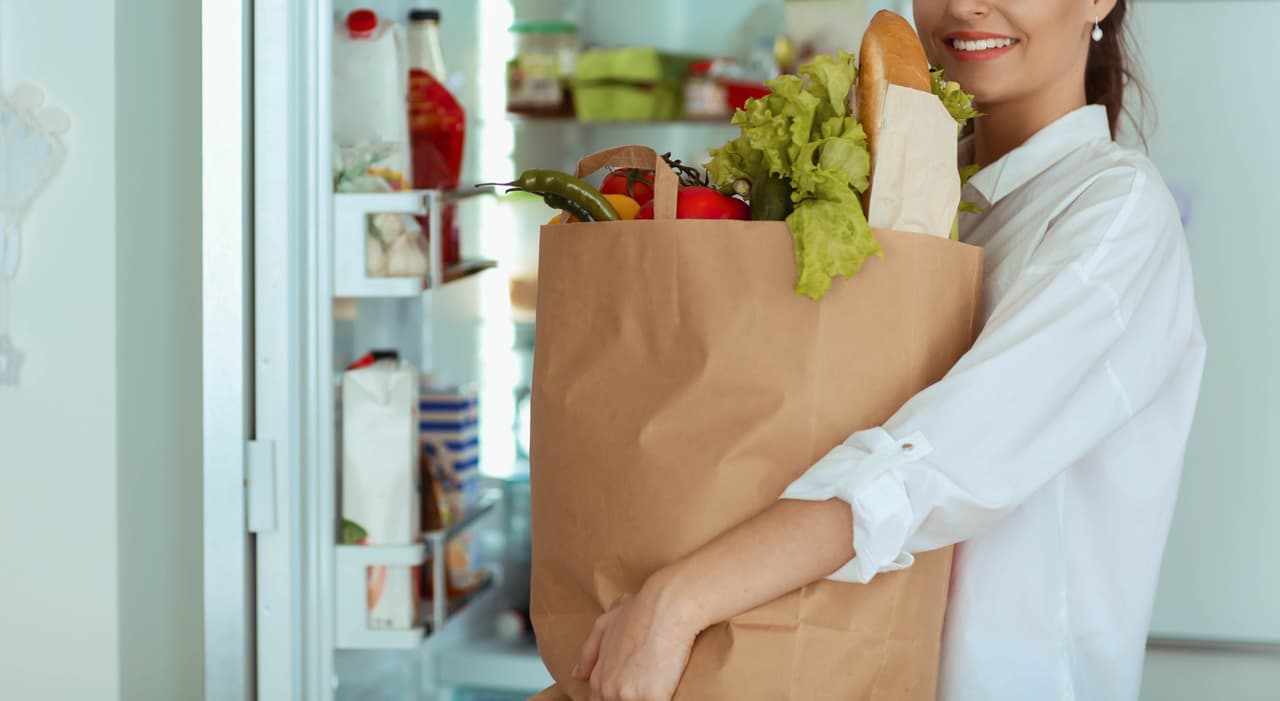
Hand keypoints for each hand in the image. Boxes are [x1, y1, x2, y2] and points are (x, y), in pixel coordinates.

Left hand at [572, 576, 700, 700]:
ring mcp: (630, 698)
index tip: (630, 688)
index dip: (616, 698)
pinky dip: (662, 698)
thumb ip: (588, 653)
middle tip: (644, 681)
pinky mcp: (652, 699)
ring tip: (656, 683)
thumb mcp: (604, 626)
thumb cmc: (639, 612)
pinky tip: (666, 689)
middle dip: (632, 697)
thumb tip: (577, 675)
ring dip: (645, 697)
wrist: (665, 607)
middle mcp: (609, 692)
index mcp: (599, 680)